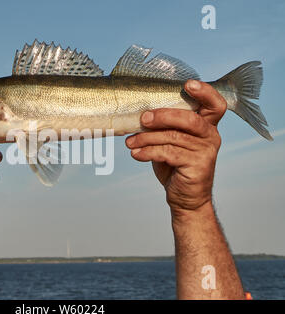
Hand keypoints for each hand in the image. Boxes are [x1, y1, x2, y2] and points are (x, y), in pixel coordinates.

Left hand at [125, 80, 226, 214]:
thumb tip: (138, 114)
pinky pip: (168, 153)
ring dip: (146, 138)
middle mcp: (210, 136)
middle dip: (163, 116)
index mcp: (206, 125)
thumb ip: (164, 127)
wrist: (185, 197)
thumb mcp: (171, 142)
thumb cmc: (175, 165)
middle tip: (143, 118)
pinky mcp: (197, 166)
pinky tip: (135, 154)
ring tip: (130, 142)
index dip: (205, 92)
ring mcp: (206, 151)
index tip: (188, 84)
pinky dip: (148, 152)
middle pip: (188, 118)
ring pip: (173, 137)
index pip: (215, 104)